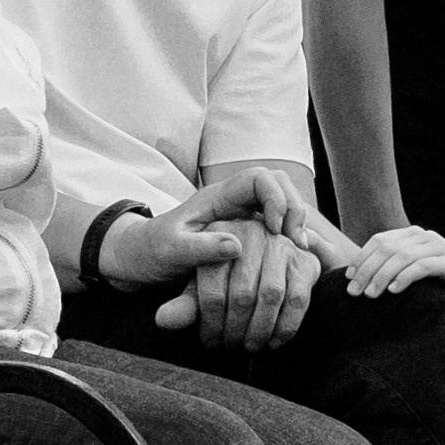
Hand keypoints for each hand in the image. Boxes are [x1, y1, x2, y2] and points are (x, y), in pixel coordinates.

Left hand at [102, 184, 319, 351]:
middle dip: (295, 210)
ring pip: (285, 206)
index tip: (275, 230)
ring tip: (301, 254)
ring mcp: (245, 218)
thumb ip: (199, 247)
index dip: (275, 198)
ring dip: (297, 227)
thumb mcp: (170, 250)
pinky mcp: (250, 238)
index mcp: (217, 197)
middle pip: (280, 185)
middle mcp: (236, 203)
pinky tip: (294, 265)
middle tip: (297, 242)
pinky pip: (279, 230)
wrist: (142, 260)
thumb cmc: (153, 250)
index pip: (257, 178)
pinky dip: (291, 244)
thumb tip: (236, 247)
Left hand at [345, 225, 444, 307]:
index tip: (347, 278)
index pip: (379, 241)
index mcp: (413, 235)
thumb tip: (360, 277)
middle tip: (354, 292)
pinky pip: (423, 266)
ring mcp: (439, 247)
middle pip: (387, 248)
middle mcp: (425, 236)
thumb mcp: (414, 273)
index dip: (361, 258)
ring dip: (382, 276)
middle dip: (367, 269)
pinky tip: (394, 291)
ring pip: (402, 256)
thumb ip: (394, 268)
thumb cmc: (442, 286)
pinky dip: (405, 277)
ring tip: (370, 295)